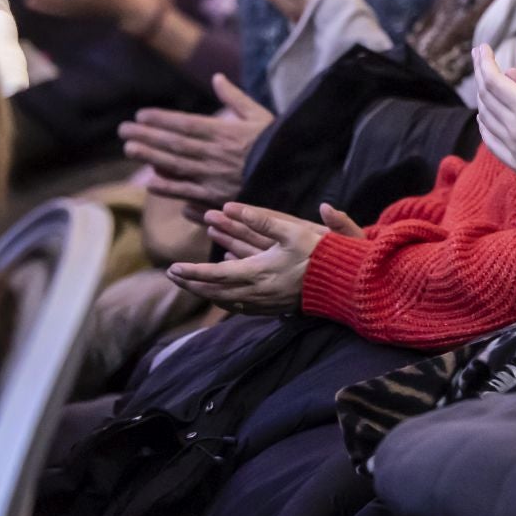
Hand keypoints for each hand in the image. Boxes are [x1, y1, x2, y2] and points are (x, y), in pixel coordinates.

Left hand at [118, 75, 275, 205]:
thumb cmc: (275, 143)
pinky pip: (189, 192)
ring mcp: (216, 176)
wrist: (292, 174)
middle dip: (148, 136)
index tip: (141, 114)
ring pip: (177, 165)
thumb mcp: (259, 115)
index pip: (186, 124)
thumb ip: (235, 97)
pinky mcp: (218, 196)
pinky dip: (169, 188)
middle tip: (124, 130)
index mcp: (226, 132)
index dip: (162, 119)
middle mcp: (217, 153)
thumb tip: (217, 77)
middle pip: (176, 143)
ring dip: (151, 157)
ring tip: (129, 149)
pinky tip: (150, 183)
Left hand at [164, 202, 362, 312]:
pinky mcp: (274, 308)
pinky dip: (224, 301)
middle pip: (215, 291)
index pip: (215, 274)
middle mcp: (257, 292)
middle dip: (191, 283)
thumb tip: (233, 206)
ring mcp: (264, 303)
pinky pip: (241, 308)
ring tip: (191, 284)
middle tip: (172, 275)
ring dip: (205, 292)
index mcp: (257, 273)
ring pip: (225, 302)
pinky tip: (221, 296)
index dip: (192, 271)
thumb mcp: (292, 230)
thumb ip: (261, 219)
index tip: (172, 268)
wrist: (344, 285)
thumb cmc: (320, 255)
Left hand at [474, 44, 515, 201]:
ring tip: (485, 81)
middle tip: (480, 56)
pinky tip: (484, 117)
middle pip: (486, 95)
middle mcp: (514, 128)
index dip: (485, 62)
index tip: (483, 47)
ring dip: (482, 95)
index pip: (494, 80)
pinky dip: (483, 123)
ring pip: (485, 116)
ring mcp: (512, 146)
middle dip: (481, 72)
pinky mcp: (514, 162)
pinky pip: (489, 140)